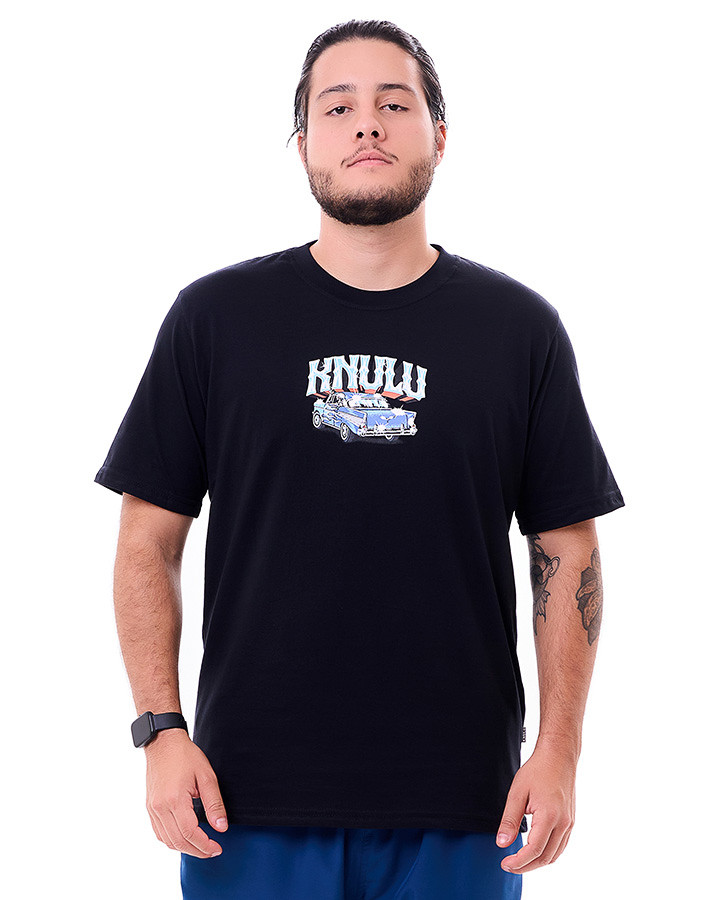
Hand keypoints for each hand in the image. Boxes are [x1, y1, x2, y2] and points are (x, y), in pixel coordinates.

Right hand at [145, 729, 228, 857]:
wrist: (163, 743)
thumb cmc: (186, 756)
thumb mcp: (206, 776)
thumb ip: (214, 804)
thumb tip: (221, 827)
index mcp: (174, 800)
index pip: (190, 834)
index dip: (205, 845)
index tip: (218, 848)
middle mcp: (160, 808)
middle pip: (178, 842)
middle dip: (197, 851)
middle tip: (212, 851)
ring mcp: (152, 809)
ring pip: (167, 840)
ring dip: (184, 848)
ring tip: (201, 847)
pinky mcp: (150, 807)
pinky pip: (159, 833)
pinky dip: (172, 840)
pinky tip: (185, 838)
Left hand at [495, 744, 576, 873]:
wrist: (559, 756)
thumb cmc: (538, 770)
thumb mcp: (517, 792)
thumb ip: (509, 820)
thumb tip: (502, 843)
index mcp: (549, 816)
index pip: (534, 850)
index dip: (519, 862)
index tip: (505, 863)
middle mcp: (563, 823)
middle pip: (546, 858)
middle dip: (526, 866)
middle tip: (509, 865)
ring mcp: (569, 823)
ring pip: (555, 855)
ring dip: (537, 862)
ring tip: (519, 861)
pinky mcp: (570, 821)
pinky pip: (561, 845)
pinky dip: (548, 854)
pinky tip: (535, 850)